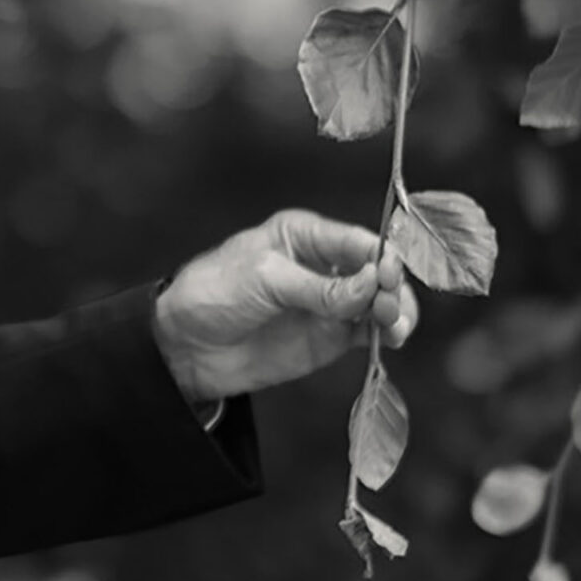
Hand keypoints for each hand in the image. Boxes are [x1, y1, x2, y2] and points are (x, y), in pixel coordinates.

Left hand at [152, 210, 417, 405]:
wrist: (186, 345)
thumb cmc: (215, 293)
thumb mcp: (264, 280)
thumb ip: (320, 288)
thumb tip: (372, 285)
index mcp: (305, 235)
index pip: (358, 240)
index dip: (381, 256)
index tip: (390, 274)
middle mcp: (325, 265)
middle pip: (377, 272)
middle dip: (391, 286)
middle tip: (389, 306)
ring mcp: (330, 303)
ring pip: (379, 303)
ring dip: (395, 311)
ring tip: (394, 326)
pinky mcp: (330, 337)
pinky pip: (368, 332)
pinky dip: (385, 334)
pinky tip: (390, 339)